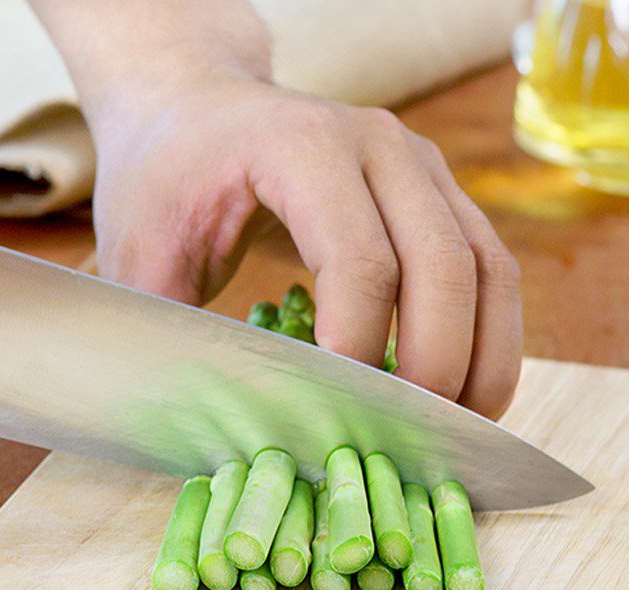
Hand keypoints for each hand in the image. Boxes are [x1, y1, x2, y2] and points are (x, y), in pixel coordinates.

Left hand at [88, 77, 521, 418]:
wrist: (197, 109)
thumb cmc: (165, 179)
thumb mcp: (139, 252)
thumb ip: (171, 334)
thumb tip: (217, 425)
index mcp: (302, 147)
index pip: (360, 261)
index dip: (361, 348)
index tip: (343, 417)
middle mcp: (380, 146)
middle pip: (444, 266)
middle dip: (436, 366)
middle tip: (408, 440)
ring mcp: (420, 166)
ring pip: (487, 269)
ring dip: (483, 359)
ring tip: (455, 430)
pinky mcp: (438, 194)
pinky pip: (489, 268)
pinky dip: (489, 336)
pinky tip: (465, 388)